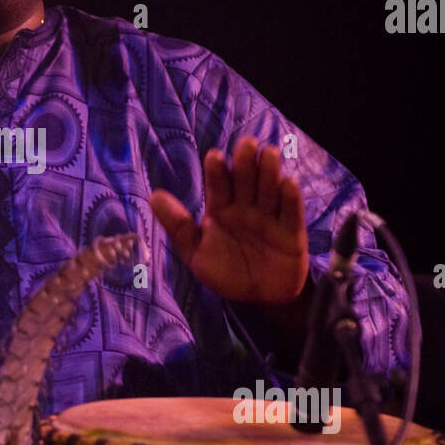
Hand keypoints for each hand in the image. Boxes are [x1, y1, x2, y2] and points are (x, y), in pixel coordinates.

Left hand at [150, 136, 308, 305]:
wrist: (257, 300)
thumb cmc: (225, 273)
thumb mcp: (196, 253)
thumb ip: (178, 226)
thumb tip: (153, 196)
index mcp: (221, 209)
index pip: (218, 185)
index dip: (217, 171)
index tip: (214, 156)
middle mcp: (246, 207)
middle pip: (246, 179)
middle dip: (245, 161)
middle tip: (247, 144)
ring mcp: (269, 218)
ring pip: (270, 189)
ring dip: (269, 171)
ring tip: (268, 154)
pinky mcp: (291, 232)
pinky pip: (292, 212)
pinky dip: (291, 198)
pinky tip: (288, 182)